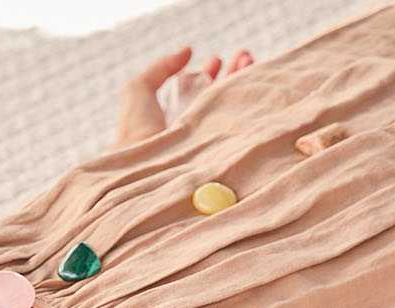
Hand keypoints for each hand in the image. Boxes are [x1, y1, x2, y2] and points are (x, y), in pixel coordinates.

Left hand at [114, 45, 252, 148]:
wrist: (146, 170)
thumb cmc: (137, 131)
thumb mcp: (138, 91)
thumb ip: (160, 68)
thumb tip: (188, 51)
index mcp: (177, 117)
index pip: (199, 92)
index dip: (208, 73)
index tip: (217, 58)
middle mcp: (197, 129)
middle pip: (220, 97)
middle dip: (233, 74)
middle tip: (244, 56)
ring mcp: (212, 141)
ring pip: (234, 108)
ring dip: (244, 82)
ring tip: (250, 60)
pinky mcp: (226, 151)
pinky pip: (243, 124)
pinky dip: (252, 103)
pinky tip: (256, 84)